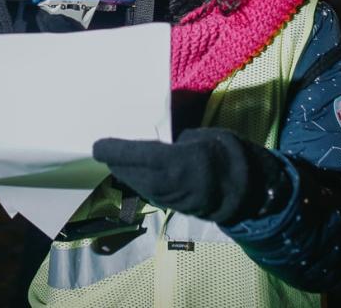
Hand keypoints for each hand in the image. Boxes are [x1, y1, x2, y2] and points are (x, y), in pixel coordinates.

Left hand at [93, 128, 285, 224]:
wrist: (244, 189)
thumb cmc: (222, 152)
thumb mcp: (198, 137)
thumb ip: (170, 141)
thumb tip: (147, 135)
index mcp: (176, 161)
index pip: (134, 156)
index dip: (112, 151)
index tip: (96, 145)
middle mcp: (166, 183)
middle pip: (127, 171)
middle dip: (113, 160)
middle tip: (104, 147)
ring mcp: (166, 198)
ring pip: (133, 183)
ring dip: (122, 171)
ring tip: (114, 158)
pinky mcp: (168, 205)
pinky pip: (144, 190)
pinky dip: (134, 180)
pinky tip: (133, 171)